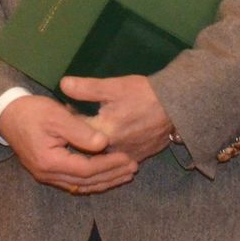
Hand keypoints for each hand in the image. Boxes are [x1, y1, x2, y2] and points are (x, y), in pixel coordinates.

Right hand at [0, 95, 138, 193]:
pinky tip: (104, 176)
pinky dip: (91, 180)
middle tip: (133, 168)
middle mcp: (48, 174)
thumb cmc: (32, 112)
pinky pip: (74, 182)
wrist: (7, 115)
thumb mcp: (57, 116)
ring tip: (124, 174)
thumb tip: (103, 144)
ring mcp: (46, 176)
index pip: (86, 169)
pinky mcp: (47, 173)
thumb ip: (80, 131)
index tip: (128, 158)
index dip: (108, 165)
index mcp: (50, 161)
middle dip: (111, 175)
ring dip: (104, 181)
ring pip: (81, 185)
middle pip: (85, 182)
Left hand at [60, 74, 174, 162]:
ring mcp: (127, 156)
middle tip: (79, 118)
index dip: (68, 119)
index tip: (67, 109)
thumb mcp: (113, 87)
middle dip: (80, 134)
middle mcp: (112, 150)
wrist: (177, 105)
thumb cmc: (143, 93)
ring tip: (96, 126)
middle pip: (87, 146)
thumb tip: (62, 84)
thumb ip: (86, 88)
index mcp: (103, 132)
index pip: (75, 131)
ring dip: (96, 143)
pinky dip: (112, 148)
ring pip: (103, 153)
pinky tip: (114, 134)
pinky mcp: (139, 157)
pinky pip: (119, 156)